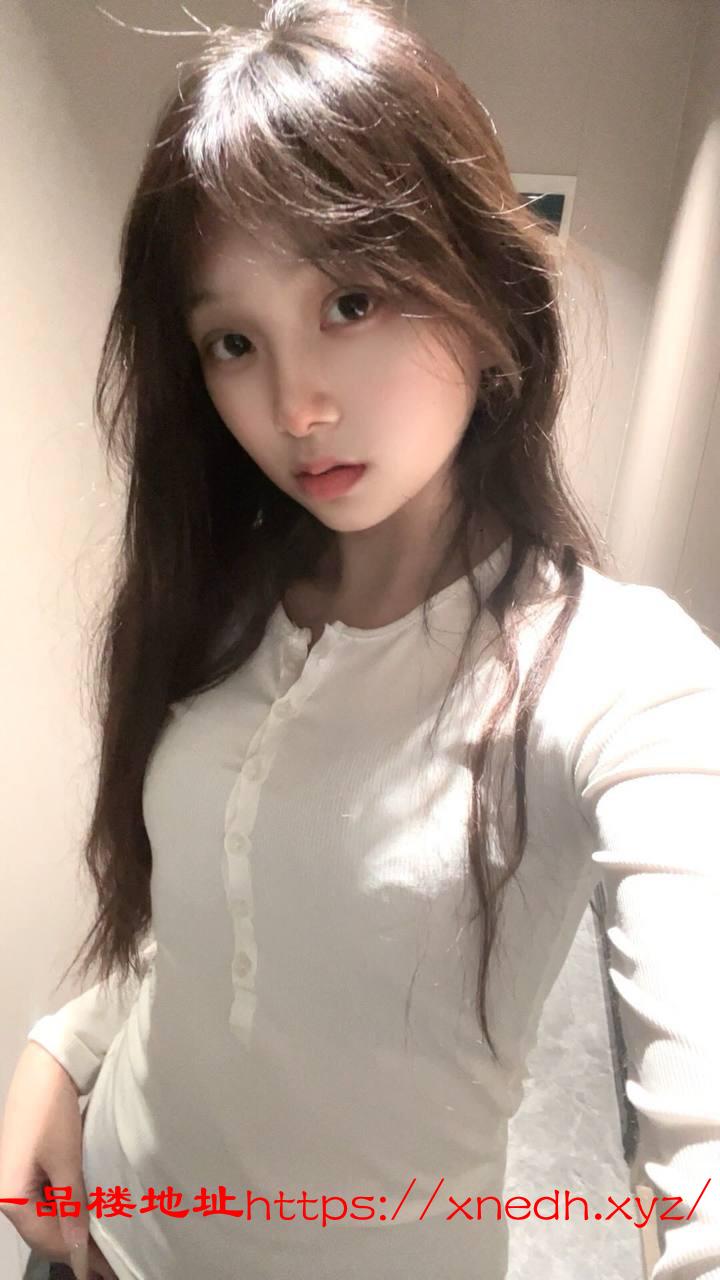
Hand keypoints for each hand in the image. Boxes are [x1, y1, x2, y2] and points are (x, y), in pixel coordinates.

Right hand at [0, 1042, 117, 1278]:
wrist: (47, 1065)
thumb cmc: (54, 1114)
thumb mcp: (66, 1161)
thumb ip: (71, 1207)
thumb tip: (77, 1250)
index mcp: (10, 1197)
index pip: (46, 1240)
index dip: (77, 1256)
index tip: (106, 1269)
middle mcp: (8, 1192)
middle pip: (43, 1230)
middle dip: (75, 1245)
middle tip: (109, 1261)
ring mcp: (17, 1177)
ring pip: (46, 1214)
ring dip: (72, 1226)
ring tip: (104, 1239)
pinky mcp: (28, 1164)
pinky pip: (47, 1196)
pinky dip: (68, 1205)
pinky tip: (88, 1211)